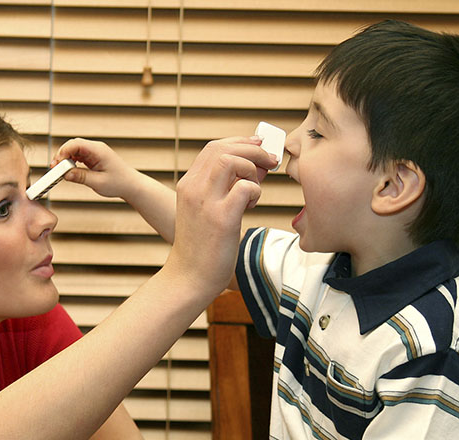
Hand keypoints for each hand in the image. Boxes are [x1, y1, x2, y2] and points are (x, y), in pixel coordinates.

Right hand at [55, 137, 142, 199]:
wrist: (130, 185)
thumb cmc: (119, 183)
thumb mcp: (98, 182)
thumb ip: (80, 177)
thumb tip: (65, 174)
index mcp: (98, 150)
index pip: (76, 144)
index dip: (63, 152)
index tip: (57, 165)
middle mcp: (95, 148)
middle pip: (73, 145)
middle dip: (62, 155)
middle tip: (55, 169)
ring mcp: (94, 152)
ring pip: (74, 150)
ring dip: (65, 159)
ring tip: (60, 171)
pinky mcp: (93, 158)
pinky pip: (78, 156)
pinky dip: (71, 162)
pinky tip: (68, 171)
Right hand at [167, 137, 269, 294]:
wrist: (189, 278)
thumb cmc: (202, 247)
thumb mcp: (205, 211)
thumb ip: (222, 189)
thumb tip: (255, 167)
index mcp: (188, 185)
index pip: (213, 148)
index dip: (240, 143)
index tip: (258, 148)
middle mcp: (194, 189)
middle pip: (223, 149)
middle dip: (253, 150)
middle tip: (270, 162)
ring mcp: (206, 203)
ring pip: (232, 161)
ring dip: (252, 169)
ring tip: (255, 190)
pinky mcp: (222, 219)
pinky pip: (246, 188)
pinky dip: (256, 192)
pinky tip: (251, 207)